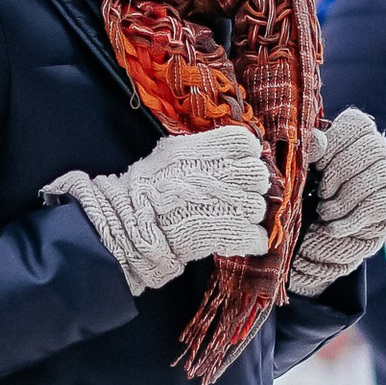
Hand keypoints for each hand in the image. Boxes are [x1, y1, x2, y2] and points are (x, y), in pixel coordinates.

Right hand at [42, 123, 272, 295]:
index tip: (235, 167)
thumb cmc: (143, 189)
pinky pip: (256, 237)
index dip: (245, 157)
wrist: (127, 224)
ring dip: (246, 214)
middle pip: (258, 175)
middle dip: (248, 187)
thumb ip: (200, 150)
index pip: (247, 144)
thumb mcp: (169, 155)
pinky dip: (249, 240)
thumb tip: (223, 152)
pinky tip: (235, 238)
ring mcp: (228, 205)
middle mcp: (222, 173)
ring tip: (228, 218)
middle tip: (232, 196)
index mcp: (207, 151)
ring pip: (258, 207)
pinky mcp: (228, 234)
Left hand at [285, 106, 385, 296]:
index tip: (317, 167)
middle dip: (340, 174)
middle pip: (372, 148)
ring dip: (345, 199)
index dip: (334, 146)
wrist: (318, 233)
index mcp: (355, 131)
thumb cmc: (309, 193)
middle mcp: (379, 147)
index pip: (356, 124)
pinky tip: (334, 228)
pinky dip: (353, 219)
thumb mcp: (302, 170)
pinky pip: (381, 203)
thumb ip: (309, 151)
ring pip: (380, 175)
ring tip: (324, 213)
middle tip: (320, 194)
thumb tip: (318, 139)